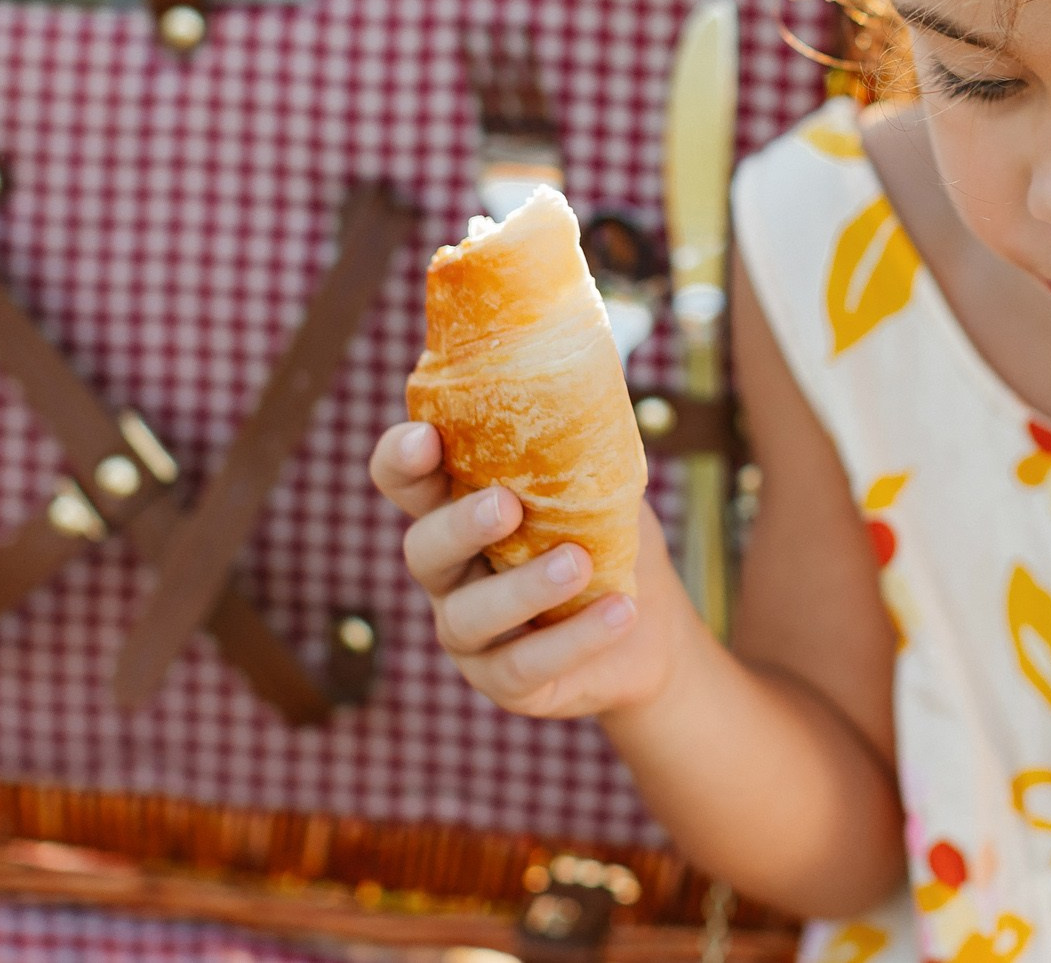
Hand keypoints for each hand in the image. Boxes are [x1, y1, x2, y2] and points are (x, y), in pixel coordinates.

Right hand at [370, 420, 692, 718]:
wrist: (650, 628)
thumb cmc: (608, 540)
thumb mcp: (600, 484)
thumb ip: (581, 440)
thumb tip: (590, 370)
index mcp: (458, 509)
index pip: (405, 482)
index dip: (400, 461)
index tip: (422, 439)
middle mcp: (450, 572)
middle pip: (423, 550)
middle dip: (459, 525)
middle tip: (505, 506)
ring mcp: (470, 633)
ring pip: (469, 615)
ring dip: (522, 587)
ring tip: (578, 562)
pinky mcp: (504, 681)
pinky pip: (524, 665)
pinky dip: (574, 637)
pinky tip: (619, 610)